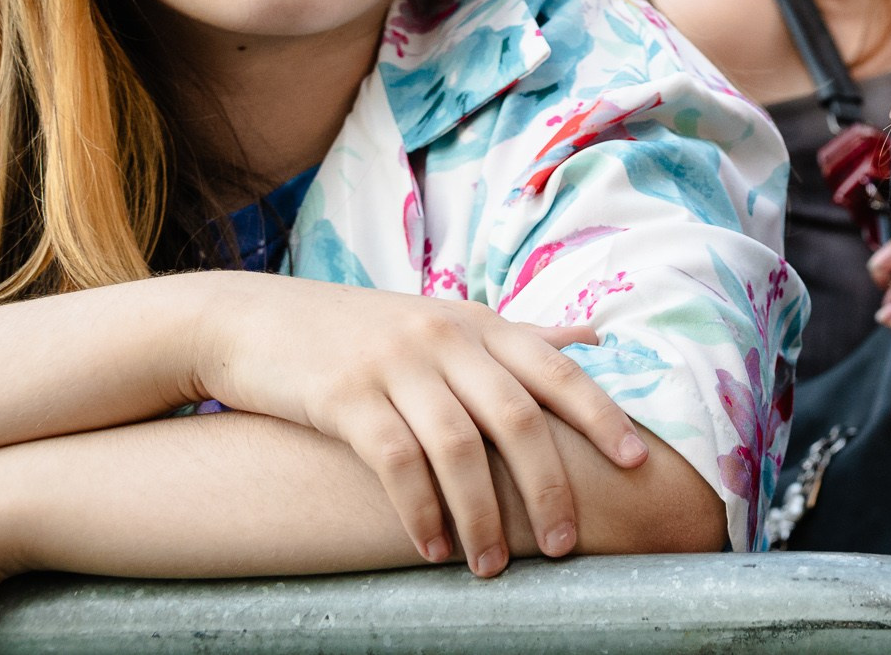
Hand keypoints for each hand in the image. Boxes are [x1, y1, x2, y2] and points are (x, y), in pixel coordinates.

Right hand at [190, 273, 648, 576]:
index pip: (556, 370)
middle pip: (517, 417)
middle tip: (564, 545)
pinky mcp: (343, 396)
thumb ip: (519, 337)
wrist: (253, 322)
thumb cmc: (363, 332)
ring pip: (459, 448)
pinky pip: (395, 462)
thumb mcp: (446, 322)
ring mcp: (394, 364)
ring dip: (481, 516)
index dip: (601, 415)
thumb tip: (597, 339)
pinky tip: (434, 550)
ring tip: (492, 569)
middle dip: (548, 486)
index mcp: (479, 323)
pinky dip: (420, 511)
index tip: (637, 463)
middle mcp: (444, 337)